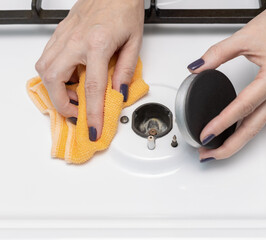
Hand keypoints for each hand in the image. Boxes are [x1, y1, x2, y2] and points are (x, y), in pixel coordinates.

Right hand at [35, 0, 143, 140]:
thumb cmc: (125, 8)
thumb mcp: (134, 42)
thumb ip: (125, 70)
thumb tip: (119, 92)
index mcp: (97, 44)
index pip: (92, 88)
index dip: (92, 113)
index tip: (92, 128)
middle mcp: (75, 41)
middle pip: (55, 80)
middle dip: (61, 103)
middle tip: (77, 111)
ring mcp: (64, 35)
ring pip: (44, 68)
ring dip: (55, 88)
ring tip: (74, 94)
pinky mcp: (60, 32)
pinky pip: (47, 57)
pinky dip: (54, 73)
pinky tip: (69, 76)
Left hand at [187, 0, 265, 161]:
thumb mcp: (244, 37)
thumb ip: (216, 54)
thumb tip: (197, 67)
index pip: (243, 106)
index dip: (223, 122)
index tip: (207, 133)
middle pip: (253, 128)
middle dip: (229, 146)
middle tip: (208, 154)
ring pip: (258, 128)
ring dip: (236, 142)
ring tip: (216, 150)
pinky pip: (260, 119)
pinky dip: (244, 131)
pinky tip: (232, 134)